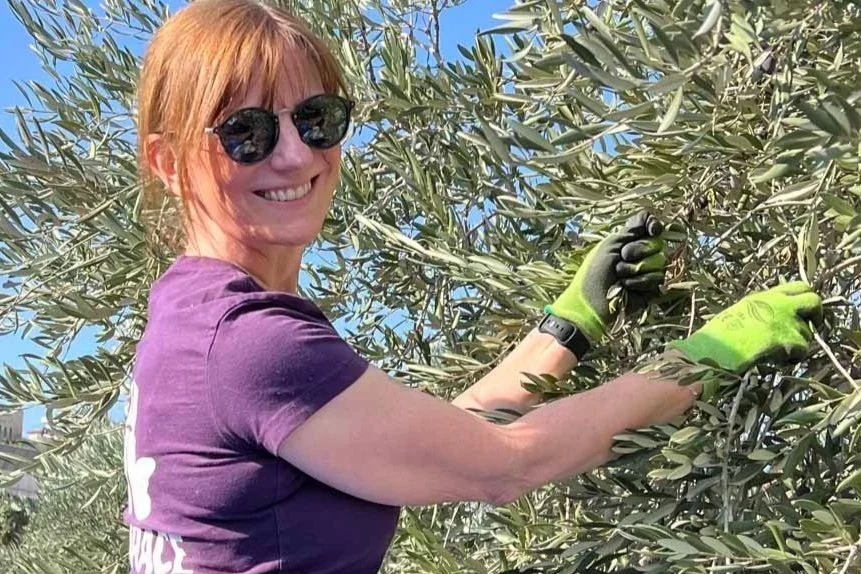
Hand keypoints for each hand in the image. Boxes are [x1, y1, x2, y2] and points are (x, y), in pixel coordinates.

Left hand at [544, 211, 666, 341]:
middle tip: (621, 259)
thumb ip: (631, 230)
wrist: (593, 300)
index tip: (652, 230)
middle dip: (637, 250)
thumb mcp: (609, 245)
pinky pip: (657, 280)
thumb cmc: (595, 271)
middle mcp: (643, 254)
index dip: (654, 226)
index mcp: (630, 241)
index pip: (652, 226)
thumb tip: (651, 220)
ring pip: (659, 263)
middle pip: (657, 243)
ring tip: (620, 277)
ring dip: (635, 270)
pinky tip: (627, 288)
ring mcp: (649, 272)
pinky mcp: (652, 290)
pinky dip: (639, 283)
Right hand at [667, 281, 823, 373]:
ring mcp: (784, 321)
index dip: (804, 299)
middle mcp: (778, 304)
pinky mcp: (787, 340)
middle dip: (815, 316)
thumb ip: (762, 310)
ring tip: (781, 351)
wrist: (714, 350)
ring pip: (808, 332)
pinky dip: (794, 356)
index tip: (801, 311)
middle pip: (814, 302)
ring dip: (799, 343)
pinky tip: (779, 360)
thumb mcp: (741, 312)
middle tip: (807, 328)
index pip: (799, 286)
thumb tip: (775, 318)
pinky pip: (802, 349)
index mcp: (765, 296)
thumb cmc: (719, 335)